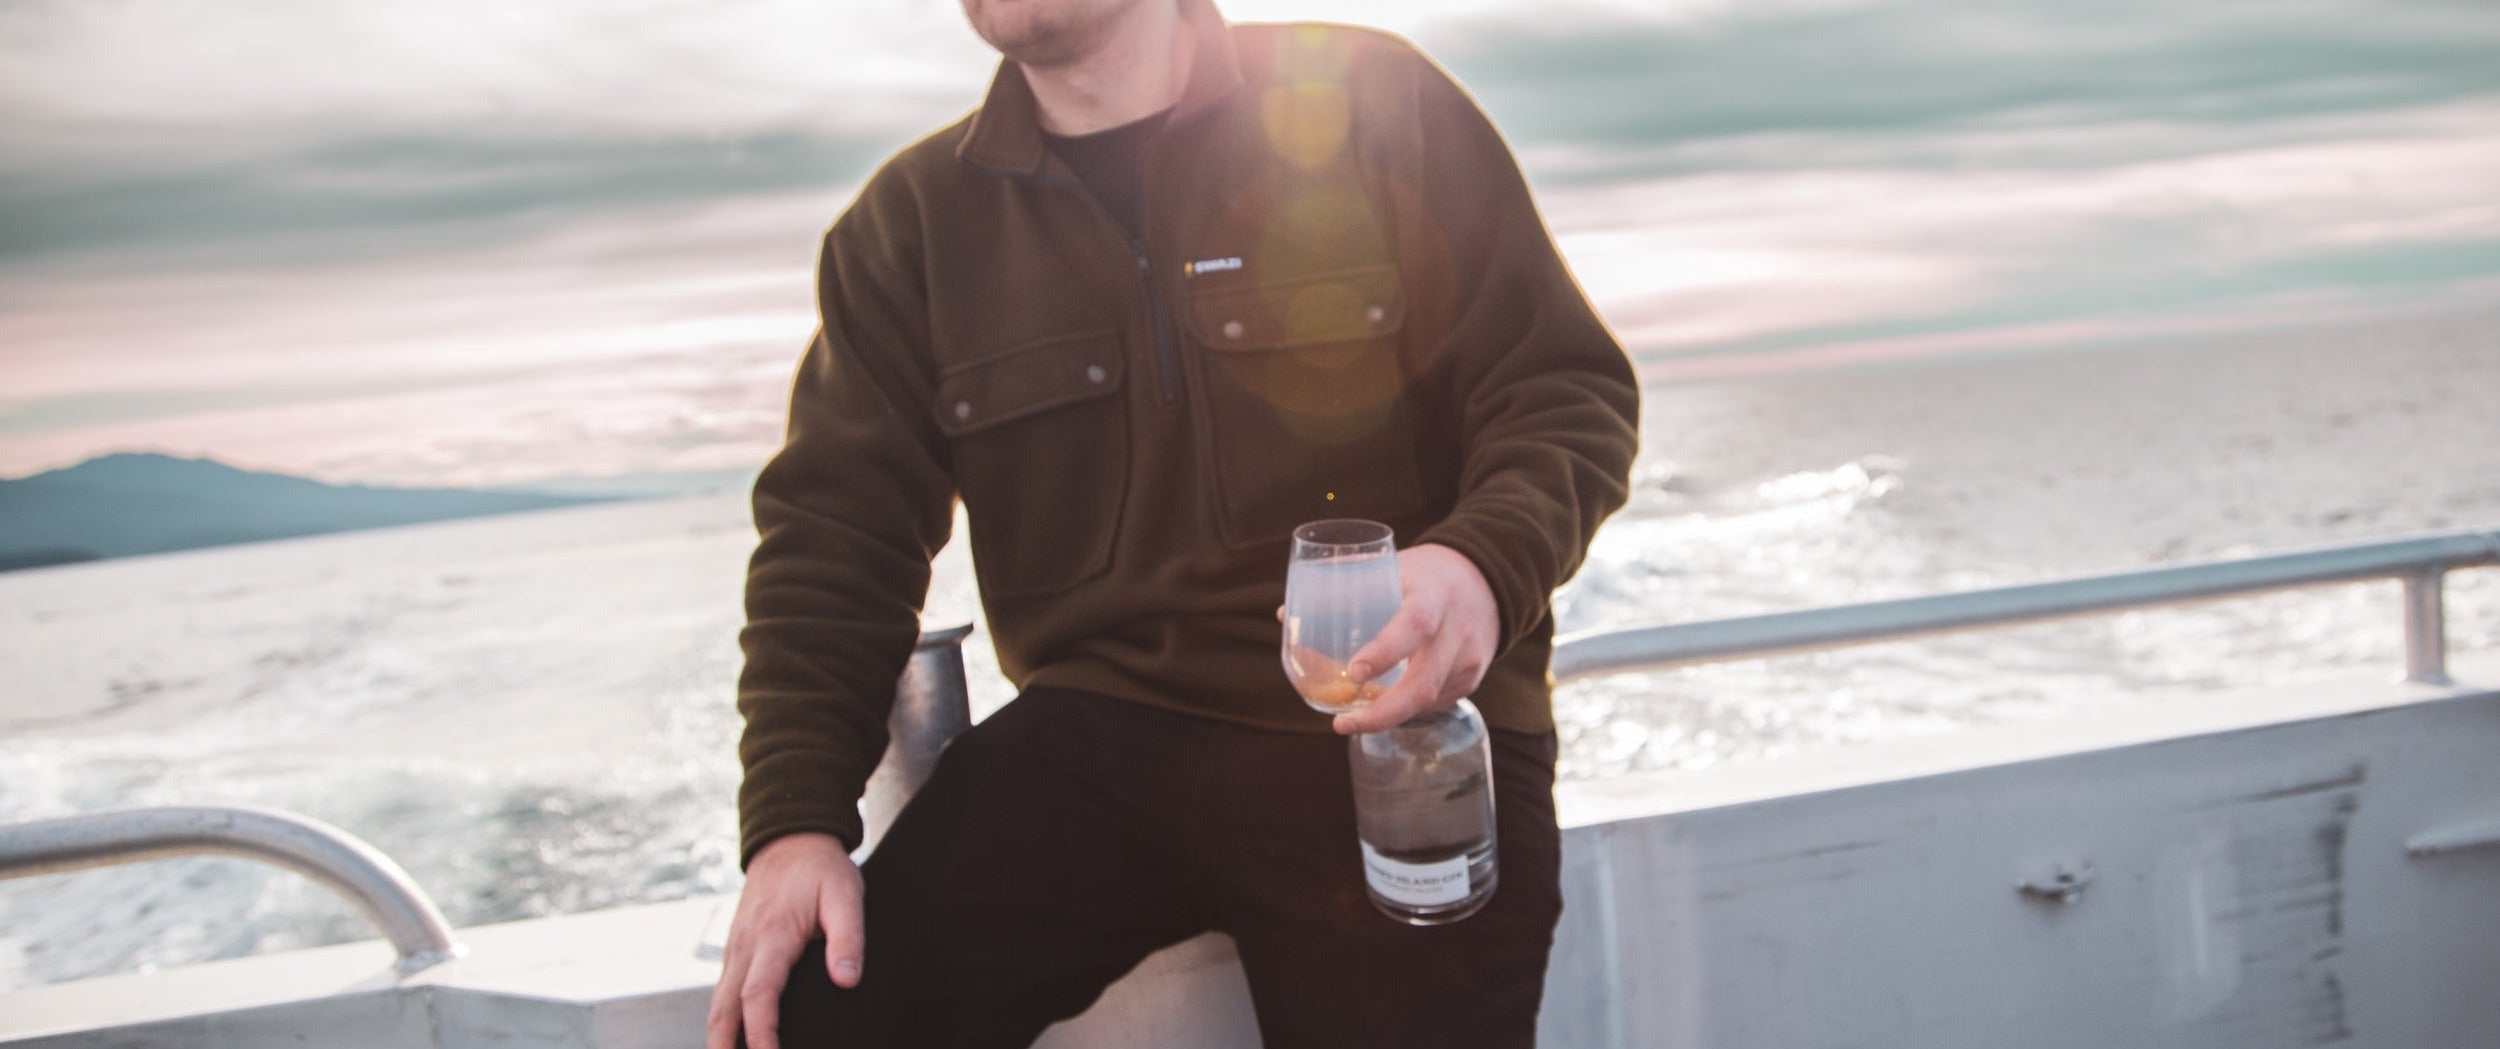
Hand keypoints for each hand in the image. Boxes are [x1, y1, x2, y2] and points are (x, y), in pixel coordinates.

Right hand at [706, 832, 863, 1048]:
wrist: (789, 839)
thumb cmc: (822, 869)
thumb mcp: (846, 894)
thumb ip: (848, 939)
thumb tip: (846, 981)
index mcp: (772, 936)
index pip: (759, 996)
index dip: (762, 1034)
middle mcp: (745, 947)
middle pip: (724, 1010)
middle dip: (723, 1048)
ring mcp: (735, 949)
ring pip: (718, 1004)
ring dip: (718, 1039)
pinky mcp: (737, 951)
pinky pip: (724, 994)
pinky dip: (723, 1022)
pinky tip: (732, 1043)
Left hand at [1331, 543, 1498, 734]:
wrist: (1489, 578)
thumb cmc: (1426, 573)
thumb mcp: (1392, 566)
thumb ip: (1342, 586)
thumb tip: (1283, 614)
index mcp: (1434, 595)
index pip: (1414, 625)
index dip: (1385, 651)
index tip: (1353, 672)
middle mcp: (1456, 630)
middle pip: (1423, 684)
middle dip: (1382, 714)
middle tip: (1341, 724)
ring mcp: (1468, 659)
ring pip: (1427, 701)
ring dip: (1387, 716)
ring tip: (1352, 720)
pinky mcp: (1472, 678)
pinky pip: (1434, 702)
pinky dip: (1405, 708)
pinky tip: (1384, 706)